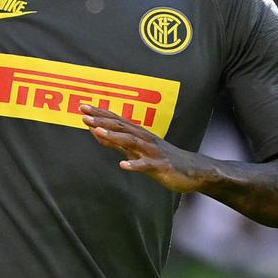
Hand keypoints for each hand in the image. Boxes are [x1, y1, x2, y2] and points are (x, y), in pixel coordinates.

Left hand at [80, 104, 210, 192]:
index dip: (100, 113)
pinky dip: (135, 164)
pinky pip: (146, 165)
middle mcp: (145, 139)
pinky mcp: (161, 166)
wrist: (194, 171)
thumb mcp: (137, 149)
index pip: (117, 120)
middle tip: (83, 113)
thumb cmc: (163, 159)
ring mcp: (153, 152)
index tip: (83, 106)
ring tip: (97, 131)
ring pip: (131, 142)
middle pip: (121, 126)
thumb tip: (96, 132)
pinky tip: (123, 165)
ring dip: (114, 136)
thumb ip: (117, 142)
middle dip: (102, 119)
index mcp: (139, 134)